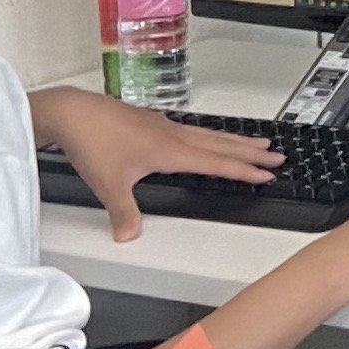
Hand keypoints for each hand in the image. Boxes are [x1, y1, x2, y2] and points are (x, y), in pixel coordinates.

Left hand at [30, 86, 275, 241]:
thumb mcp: (108, 185)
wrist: (72, 113)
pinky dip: (210, 135)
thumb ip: (123, 212)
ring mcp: (163, 126)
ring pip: (209, 134)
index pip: (216, 162)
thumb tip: (129, 236)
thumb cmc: (92, 142)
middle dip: (250, 152)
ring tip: (255, 142)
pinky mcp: (151, 121)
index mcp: (170, 151)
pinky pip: (193, 129)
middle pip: (221, 144)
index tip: (266, 174)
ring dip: (234, 140)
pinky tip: (206, 137)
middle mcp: (172, 135)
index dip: (243, 170)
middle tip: (276, 156)